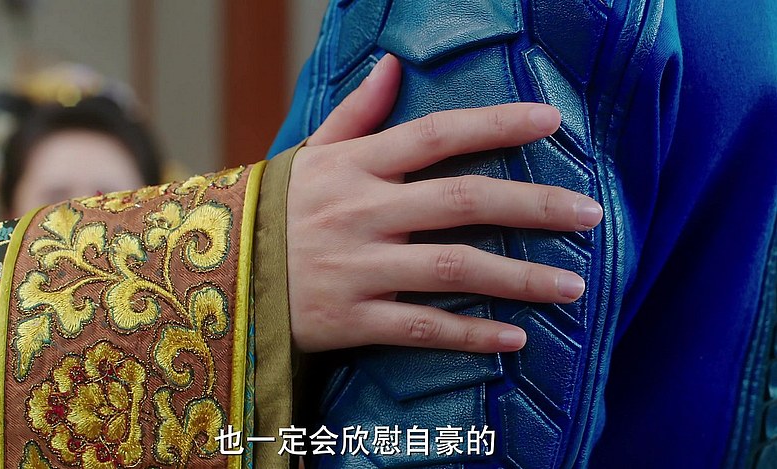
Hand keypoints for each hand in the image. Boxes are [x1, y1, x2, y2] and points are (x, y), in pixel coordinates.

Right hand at [287, 54, 602, 352]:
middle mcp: (361, 213)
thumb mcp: (312, 155)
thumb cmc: (279, 211)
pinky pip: (421, 327)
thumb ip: (357, 113)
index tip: (551, 120)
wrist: (222, 277)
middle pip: (461, 200)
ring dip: (518, 277)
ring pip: (451, 268)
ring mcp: (356, 268)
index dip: (494, 123)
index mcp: (355, 167)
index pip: (434, 134)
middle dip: (531, 204)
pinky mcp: (350, 319)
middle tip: (588, 212)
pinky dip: (471, 334)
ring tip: (573, 285)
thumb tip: (393, 65)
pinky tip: (515, 337)